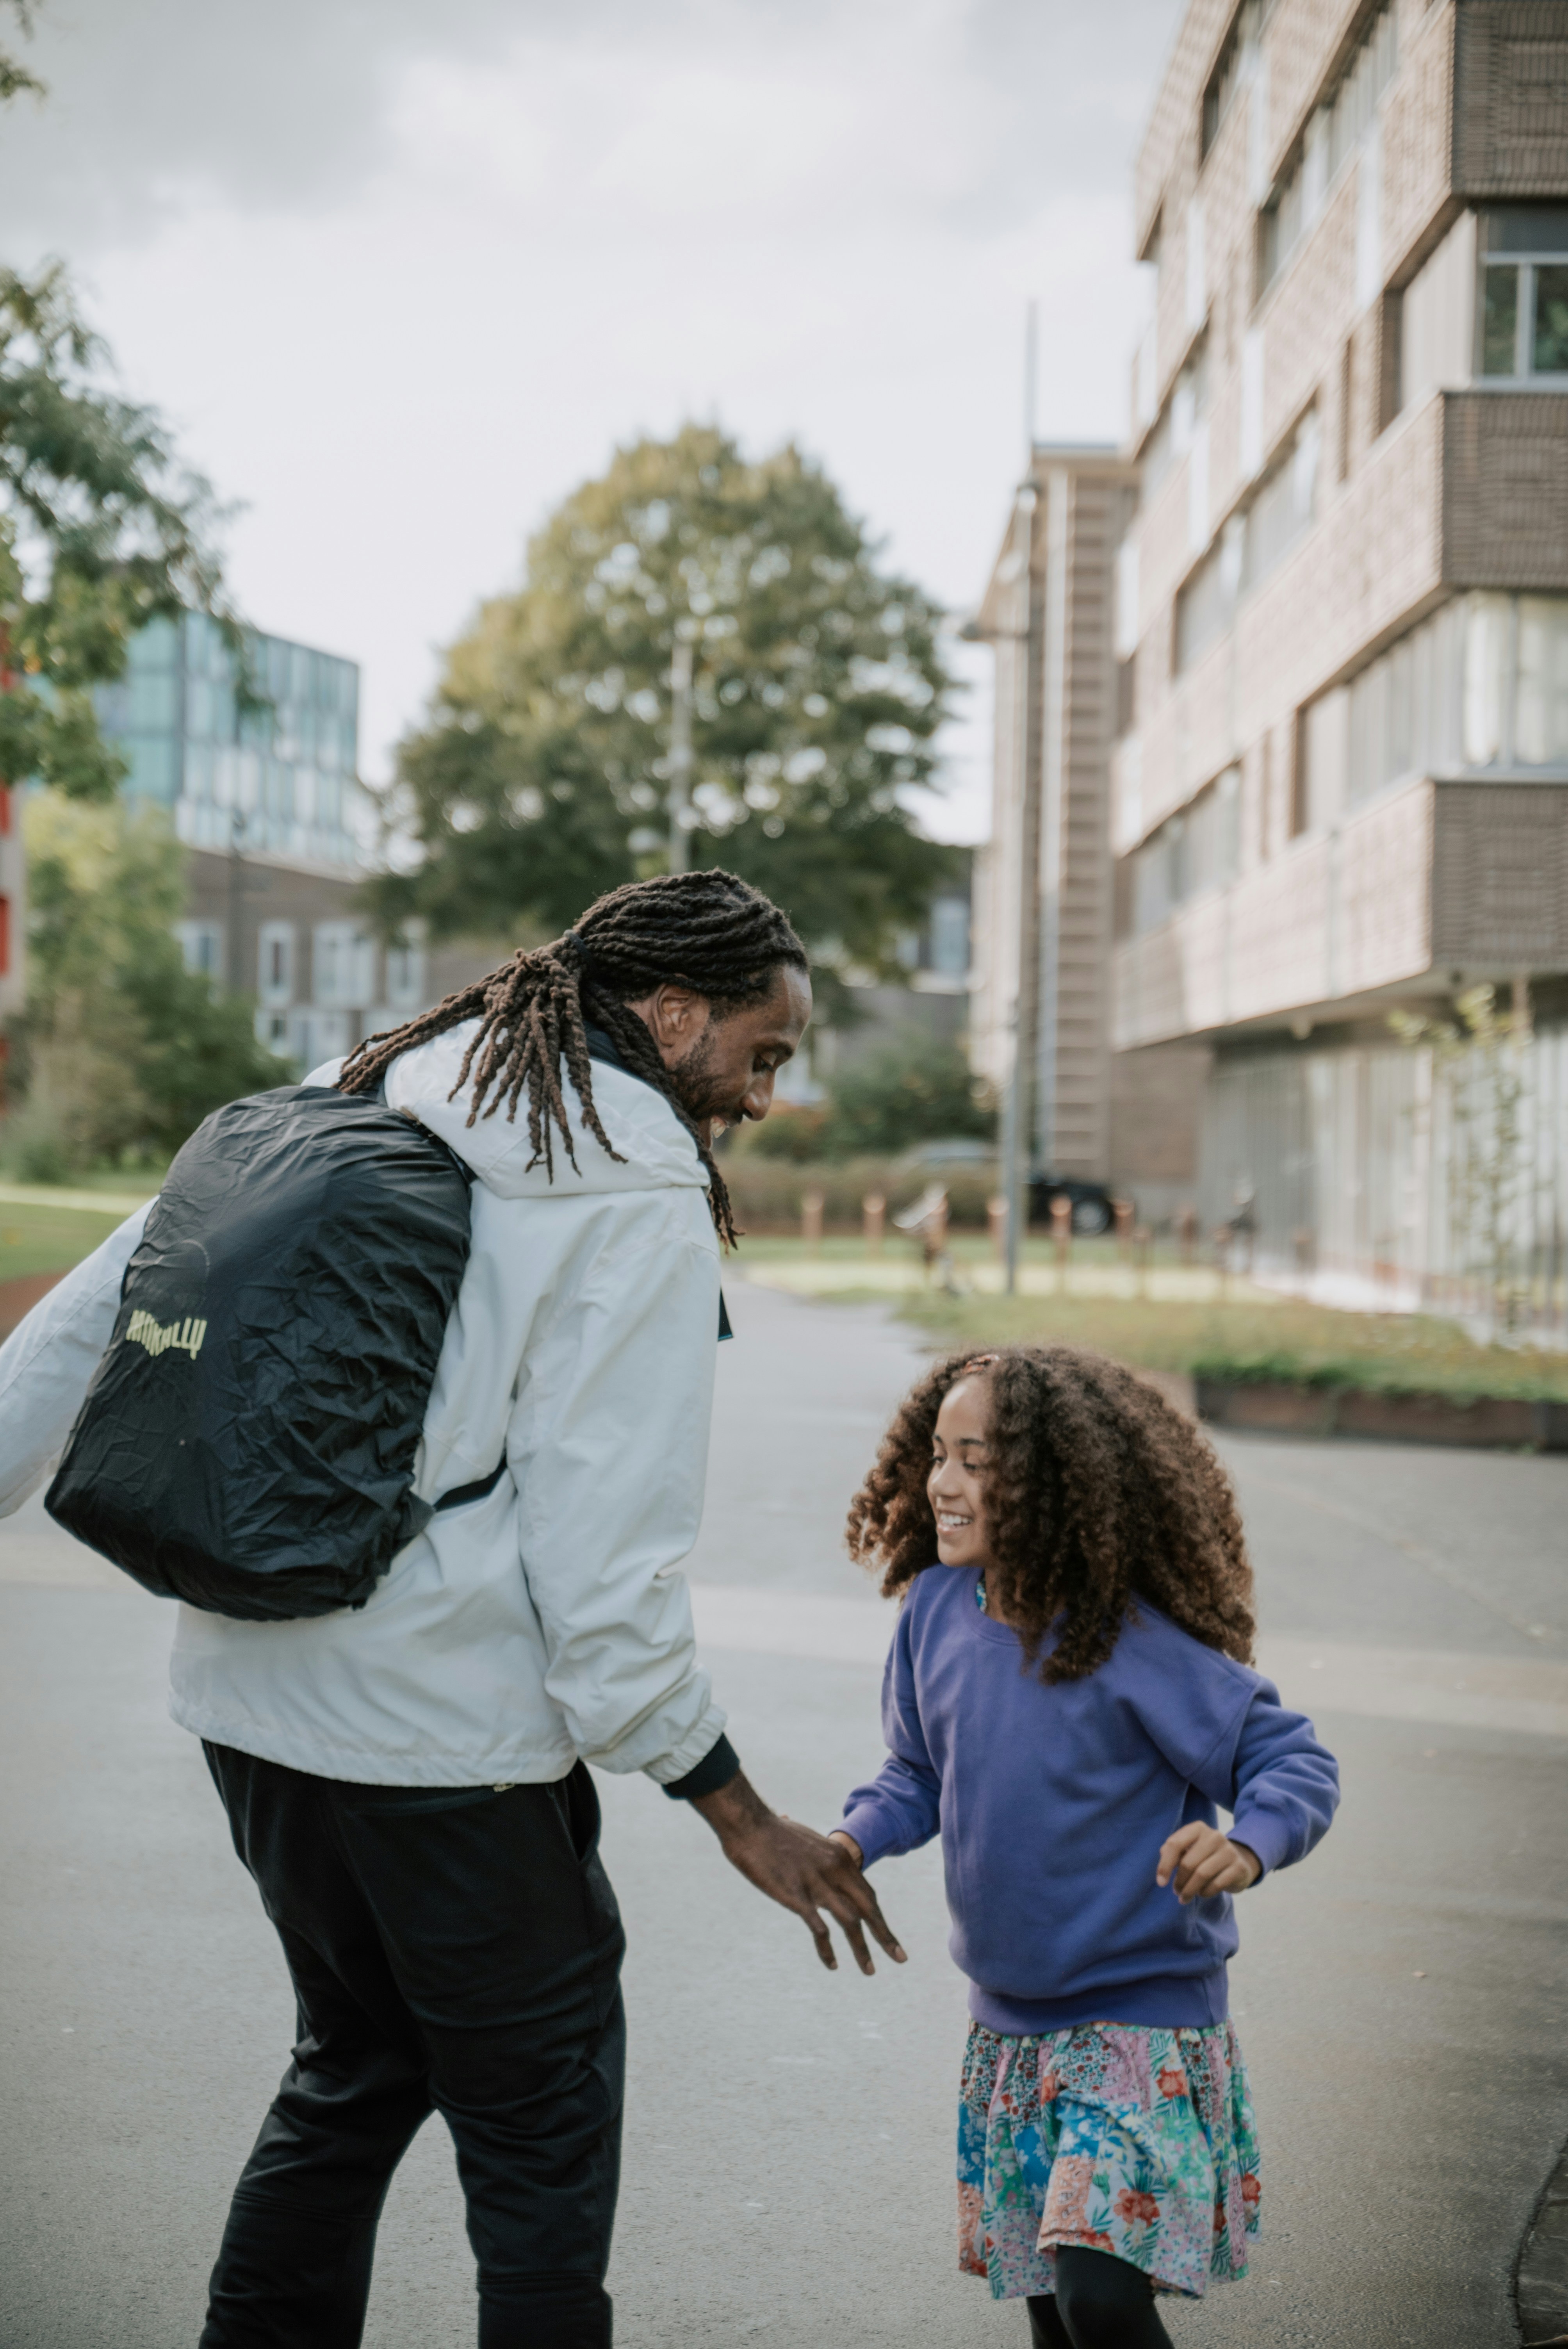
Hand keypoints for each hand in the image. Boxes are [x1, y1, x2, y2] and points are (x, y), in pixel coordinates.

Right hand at [691, 1773, 906, 1974]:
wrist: (749, 1824)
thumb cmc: (772, 1832)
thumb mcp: (807, 1840)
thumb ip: (818, 1853)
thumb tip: (811, 1840)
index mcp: (840, 1857)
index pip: (868, 1895)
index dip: (880, 1918)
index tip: (890, 1939)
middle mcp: (835, 1870)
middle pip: (869, 1909)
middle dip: (885, 1936)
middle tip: (900, 1958)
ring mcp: (817, 1883)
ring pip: (851, 1922)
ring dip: (863, 1949)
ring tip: (870, 1971)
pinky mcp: (797, 1896)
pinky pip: (819, 1929)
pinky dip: (828, 1949)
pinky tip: (832, 1964)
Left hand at [1156, 1822, 1260, 1904]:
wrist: (1239, 1861)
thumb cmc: (1206, 1856)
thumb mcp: (1189, 1849)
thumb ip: (1173, 1853)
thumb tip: (1163, 1866)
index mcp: (1198, 1828)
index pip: (1175, 1844)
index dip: (1164, 1865)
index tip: (1160, 1882)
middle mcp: (1214, 1836)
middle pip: (1188, 1863)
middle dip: (1179, 1882)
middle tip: (1176, 1892)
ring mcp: (1229, 1851)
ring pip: (1202, 1875)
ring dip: (1189, 1890)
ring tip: (1184, 1897)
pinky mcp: (1239, 1867)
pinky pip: (1216, 1884)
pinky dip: (1205, 1892)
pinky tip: (1202, 1894)